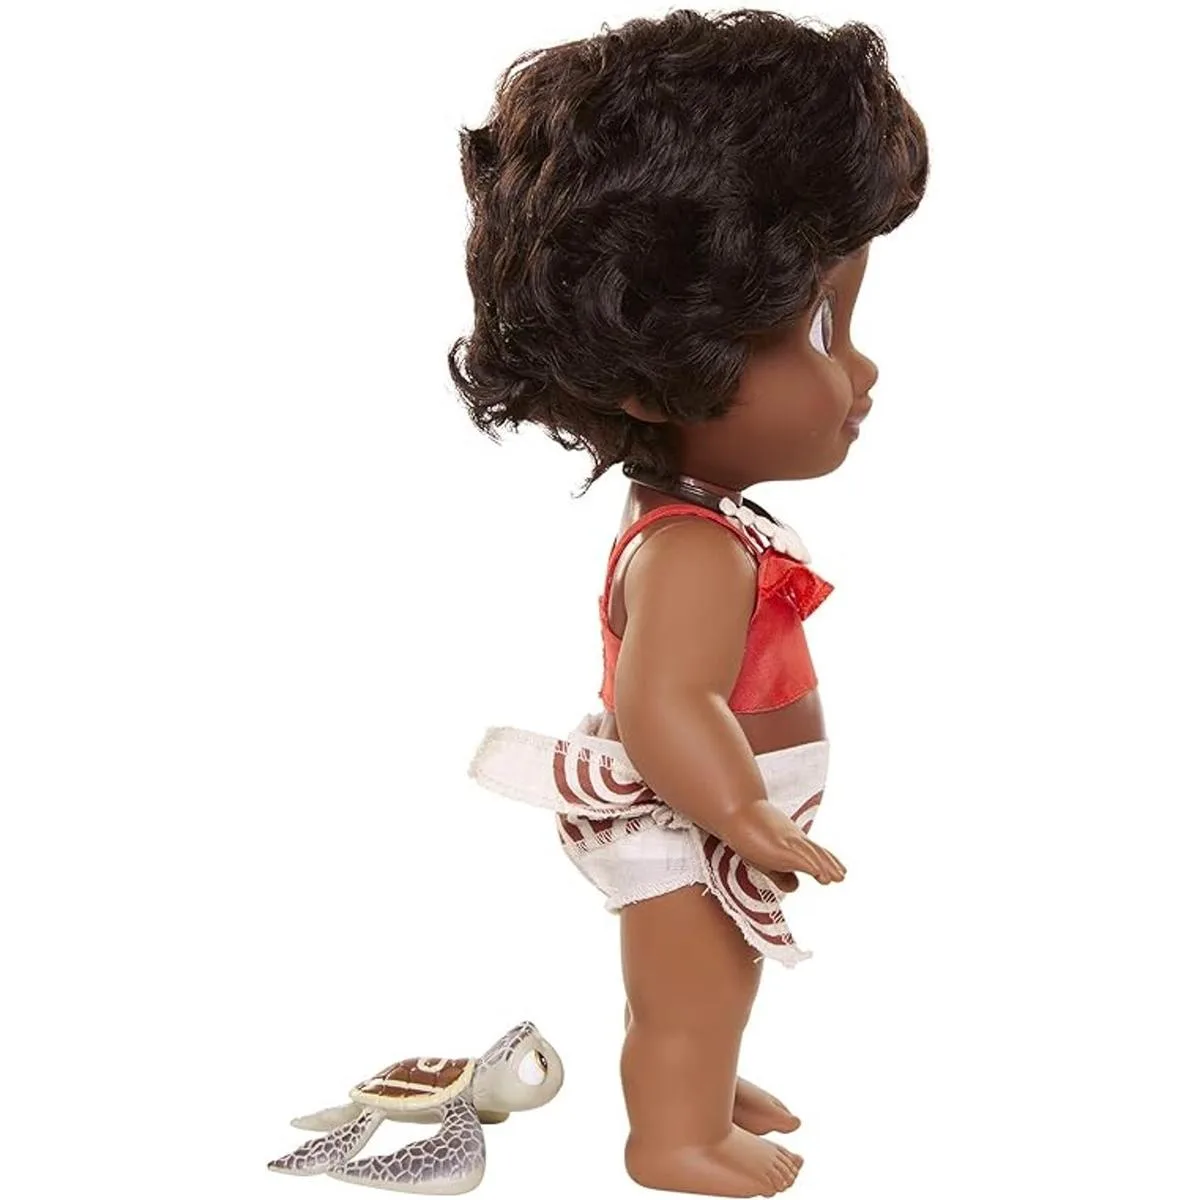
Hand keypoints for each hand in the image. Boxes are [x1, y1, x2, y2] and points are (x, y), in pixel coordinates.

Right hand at [720, 800, 846, 884]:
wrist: (735, 812)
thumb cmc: (746, 832)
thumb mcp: (765, 859)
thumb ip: (780, 874)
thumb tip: (796, 887)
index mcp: (792, 841)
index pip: (813, 851)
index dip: (827, 861)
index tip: (839, 871)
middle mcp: (794, 839)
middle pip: (817, 852)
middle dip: (830, 864)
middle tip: (842, 876)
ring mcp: (789, 841)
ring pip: (813, 855)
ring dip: (826, 866)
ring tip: (838, 877)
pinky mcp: (780, 847)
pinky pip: (800, 857)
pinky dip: (812, 866)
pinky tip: (820, 875)